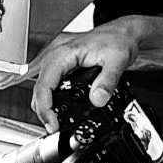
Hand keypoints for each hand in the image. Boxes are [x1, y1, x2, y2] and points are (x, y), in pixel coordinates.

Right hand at [29, 17, 145, 127]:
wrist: (123, 33)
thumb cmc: (118, 40)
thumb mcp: (117, 60)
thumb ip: (108, 81)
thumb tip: (97, 100)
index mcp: (64, 52)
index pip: (44, 84)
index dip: (45, 108)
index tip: (52, 125)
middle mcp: (56, 54)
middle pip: (39, 88)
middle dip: (44, 111)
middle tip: (56, 128)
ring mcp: (56, 59)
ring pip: (41, 86)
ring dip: (46, 105)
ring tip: (57, 122)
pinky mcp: (60, 64)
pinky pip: (49, 83)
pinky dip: (51, 98)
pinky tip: (60, 108)